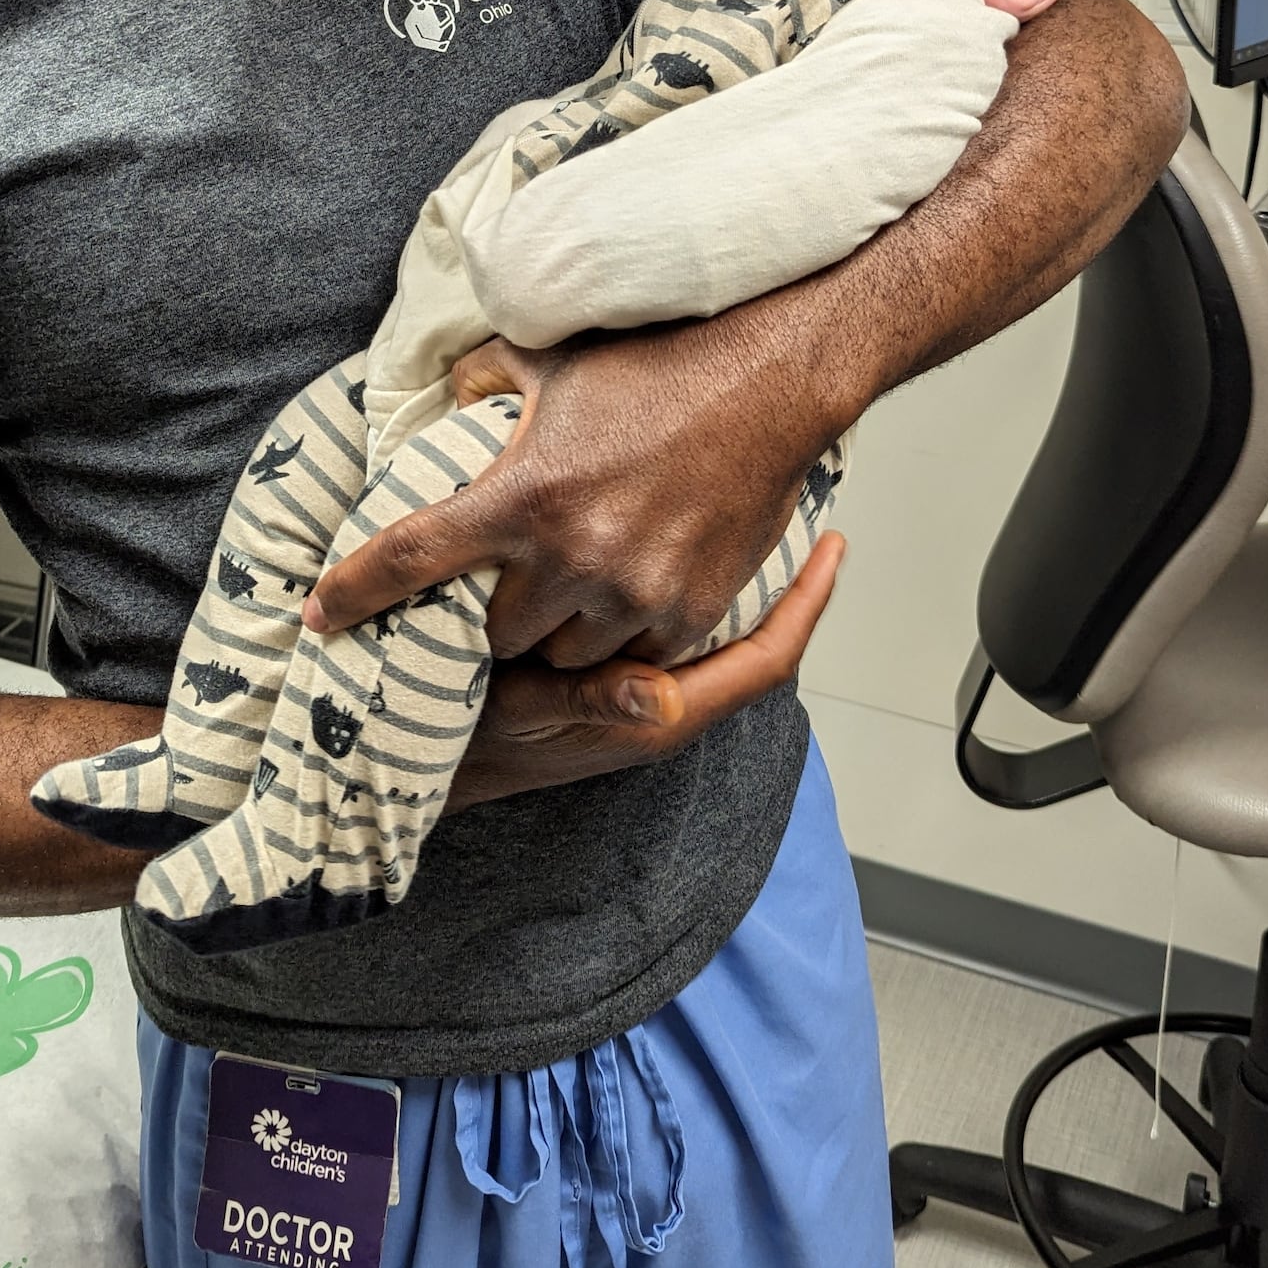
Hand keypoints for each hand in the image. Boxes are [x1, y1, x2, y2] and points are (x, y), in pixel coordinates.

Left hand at [303, 321, 829, 671]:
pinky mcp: (690, 610)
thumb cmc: (658, 363)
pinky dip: (619, 639)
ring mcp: (635, 591)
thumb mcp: (549, 358)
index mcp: (524, 495)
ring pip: (561, 656)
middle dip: (487, 617)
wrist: (769, 379)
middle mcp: (573, 555)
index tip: (319, 614)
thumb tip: (442, 402)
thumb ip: (481, 382)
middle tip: (498, 591)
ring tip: (564, 595)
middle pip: (492, 633)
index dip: (353, 591)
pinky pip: (632, 658)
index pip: (409, 556)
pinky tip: (623, 597)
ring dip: (553, 633)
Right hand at [444, 530, 844, 809]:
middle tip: (805, 507)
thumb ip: (594, 701)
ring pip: (719, 626)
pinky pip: (679, 622)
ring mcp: (647, 689)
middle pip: (756, 636)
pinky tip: (685, 535)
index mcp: (664, 715)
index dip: (806, 605)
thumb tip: (664, 697)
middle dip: (785, 580)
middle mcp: (667, 703)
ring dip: (745, 575)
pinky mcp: (619, 671)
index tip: (834, 547)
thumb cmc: (482, 741)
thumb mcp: (528, 714)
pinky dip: (698, 581)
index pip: (767, 658)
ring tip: (760, 507)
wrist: (434, 760)